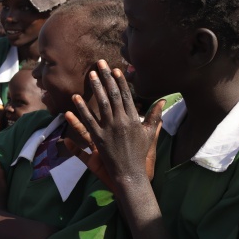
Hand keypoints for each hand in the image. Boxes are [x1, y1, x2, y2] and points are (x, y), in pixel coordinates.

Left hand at [70, 60, 163, 184]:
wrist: (132, 174)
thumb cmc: (141, 154)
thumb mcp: (149, 134)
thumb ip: (155, 116)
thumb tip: (163, 100)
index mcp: (133, 119)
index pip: (126, 96)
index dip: (120, 81)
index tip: (116, 69)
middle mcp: (122, 122)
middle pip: (113, 95)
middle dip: (106, 78)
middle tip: (100, 63)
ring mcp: (109, 130)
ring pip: (101, 105)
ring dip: (95, 88)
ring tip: (89, 74)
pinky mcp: (99, 139)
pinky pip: (88, 121)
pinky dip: (81, 109)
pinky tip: (75, 99)